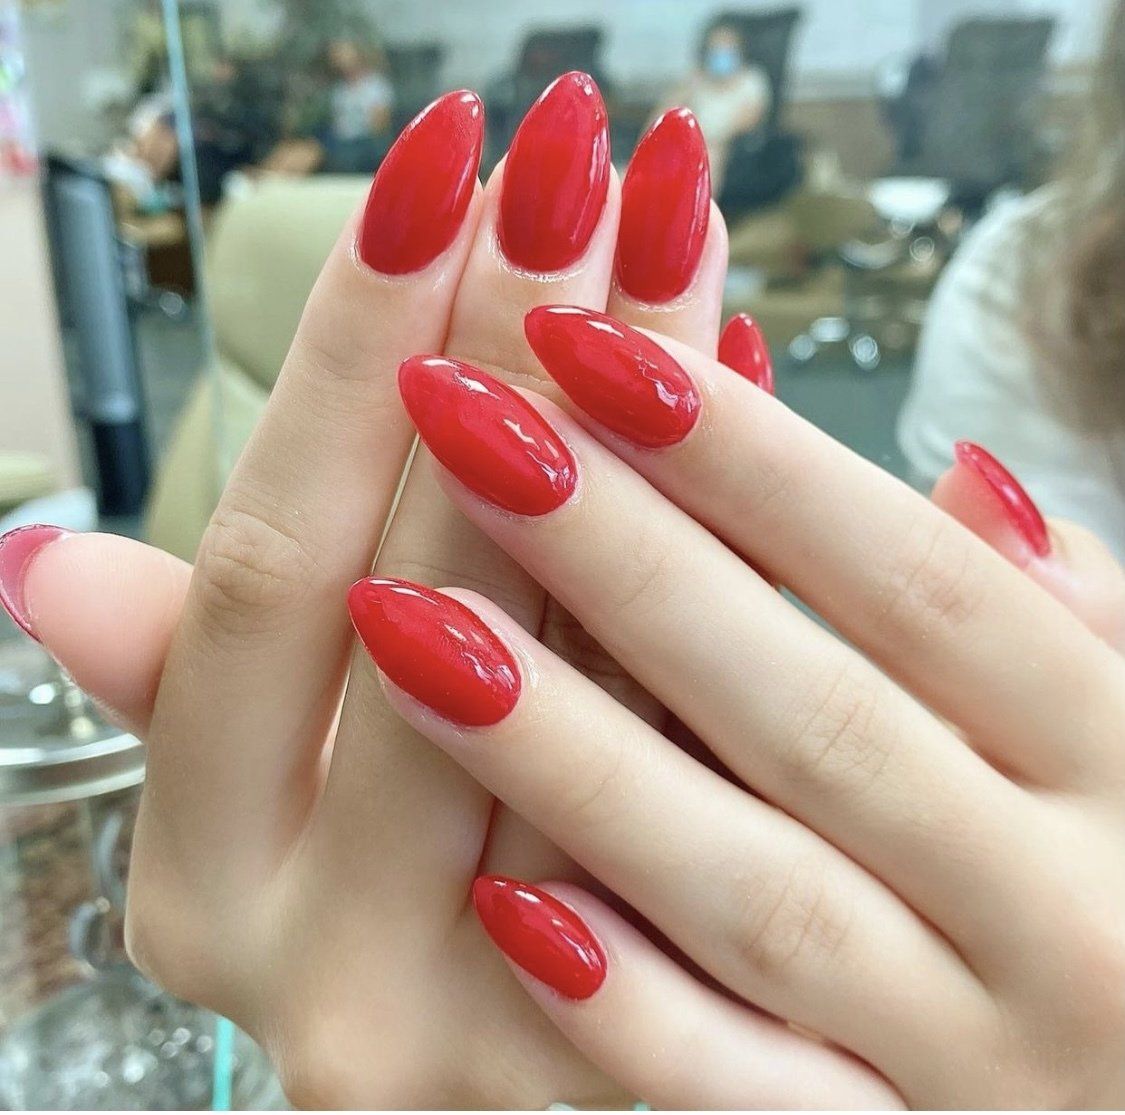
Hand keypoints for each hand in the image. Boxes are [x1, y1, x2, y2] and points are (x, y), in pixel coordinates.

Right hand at [0, 81, 739, 1107]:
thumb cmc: (382, 943)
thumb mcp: (250, 832)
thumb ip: (192, 693)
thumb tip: (46, 570)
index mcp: (205, 880)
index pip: (266, 569)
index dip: (346, 354)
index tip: (436, 172)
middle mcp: (321, 956)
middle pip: (435, 592)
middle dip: (513, 354)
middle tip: (587, 169)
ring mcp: (488, 1017)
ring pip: (588, 676)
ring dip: (646, 436)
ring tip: (683, 242)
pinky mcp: (637, 1049)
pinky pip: (710, 774)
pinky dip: (739, 590)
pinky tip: (773, 431)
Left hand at [348, 307, 1124, 1107]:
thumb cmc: (1105, 855)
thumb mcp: (1122, 722)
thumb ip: (1054, 616)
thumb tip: (962, 476)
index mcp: (1118, 763)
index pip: (919, 582)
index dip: (749, 456)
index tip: (589, 339)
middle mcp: (1062, 910)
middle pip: (811, 712)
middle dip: (623, 559)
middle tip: (464, 421)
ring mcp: (973, 1056)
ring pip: (753, 895)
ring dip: (574, 755)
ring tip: (408, 622)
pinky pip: (747, 1102)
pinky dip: (631, 1012)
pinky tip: (500, 904)